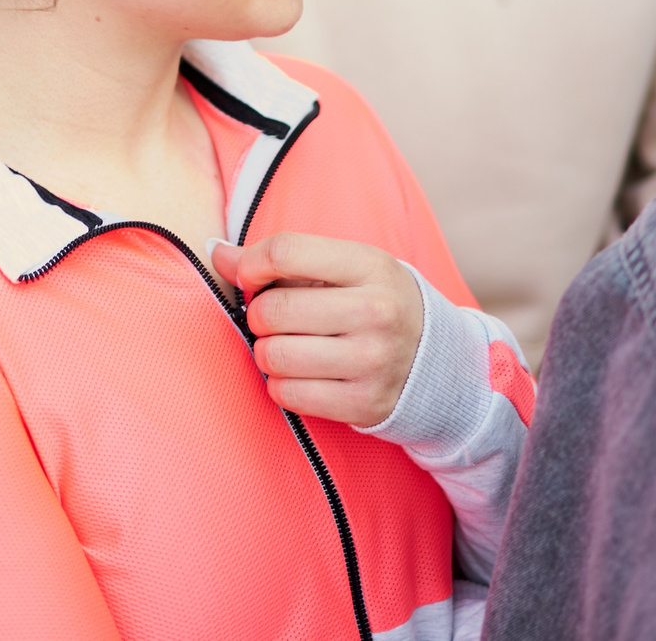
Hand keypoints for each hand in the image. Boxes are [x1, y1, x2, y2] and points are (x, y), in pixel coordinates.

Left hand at [211, 232, 421, 428]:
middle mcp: (375, 312)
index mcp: (370, 265)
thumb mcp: (346, 267)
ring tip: (289, 346)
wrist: (438, 362)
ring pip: (273, 355)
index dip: (250, 263)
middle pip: (272, 309)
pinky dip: (280, 385)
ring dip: (267, 352)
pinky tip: (301, 374)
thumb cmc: (376, 303)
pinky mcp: (363, 404)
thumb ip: (283, 259)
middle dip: (259, 314)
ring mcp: (371, 361)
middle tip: (275, 319)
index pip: (285, 251)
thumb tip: (216, 251)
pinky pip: (287, 395)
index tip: (250, 276)